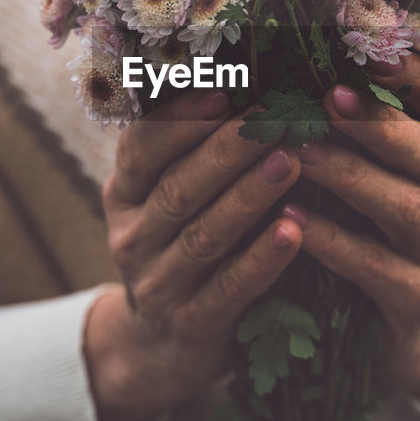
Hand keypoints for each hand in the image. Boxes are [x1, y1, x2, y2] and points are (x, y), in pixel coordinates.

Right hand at [86, 90, 304, 420]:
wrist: (158, 346)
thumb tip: (240, 74)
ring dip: (250, 196)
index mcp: (124, 193)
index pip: (143, 147)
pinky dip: (262, 260)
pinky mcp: (192, 324)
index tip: (225, 86)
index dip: (181, 117)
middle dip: (228, 148)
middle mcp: (133, 236)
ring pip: (205, 235)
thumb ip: (188, 148)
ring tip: (292, 161)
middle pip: (179, 187)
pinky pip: (229, 289)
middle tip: (275, 116)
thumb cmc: (177, 245)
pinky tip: (295, 232)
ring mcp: (159, 284)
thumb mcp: (162, 197)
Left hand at [286, 54, 419, 406]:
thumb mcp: (384, 169)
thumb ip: (361, 121)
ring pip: (402, 206)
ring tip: (298, 153)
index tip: (373, 49)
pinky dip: (332, 242)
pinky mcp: (418, 296)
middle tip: (327, 95)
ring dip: (349, 175)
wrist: (409, 324)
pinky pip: (375, 266)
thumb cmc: (379, 225)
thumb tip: (303, 54)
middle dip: (379, 121)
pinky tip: (289, 221)